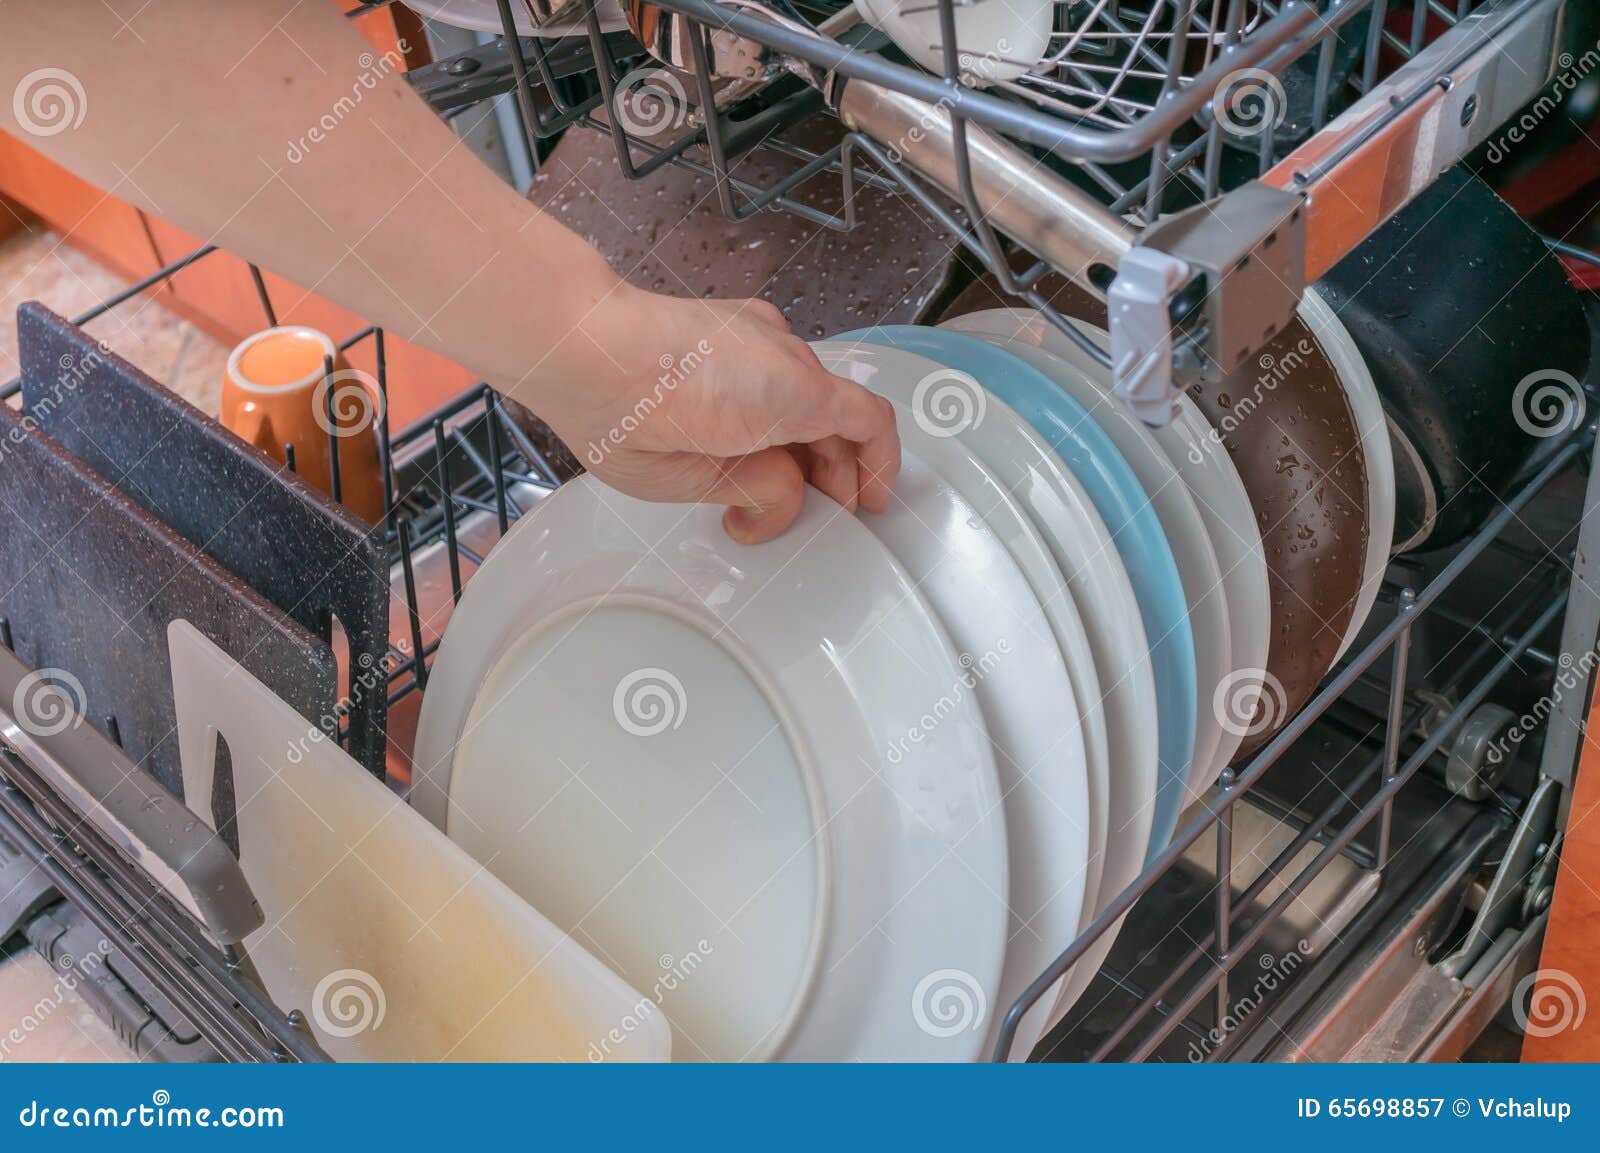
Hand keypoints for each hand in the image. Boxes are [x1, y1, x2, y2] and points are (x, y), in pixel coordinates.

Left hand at [531, 283, 900, 542]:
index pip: (871, 424)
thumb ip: (763, 489)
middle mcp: (785, 353)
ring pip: (804, 393)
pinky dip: (775, 407)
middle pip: (838, 414)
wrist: (578, 346)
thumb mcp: (705, 478)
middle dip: (835, 467)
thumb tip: (782, 499)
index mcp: (793, 393)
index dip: (880, 469)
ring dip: (801, 439)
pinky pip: (774, 369)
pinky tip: (743, 439)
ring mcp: (758, 332)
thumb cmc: (629, 405)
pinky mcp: (730, 324)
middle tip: (815, 512)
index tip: (870, 502)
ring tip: (770, 485)